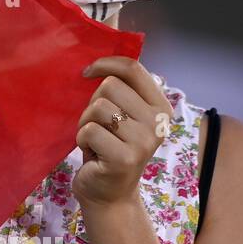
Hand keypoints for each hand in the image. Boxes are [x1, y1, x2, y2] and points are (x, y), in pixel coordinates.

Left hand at [72, 56, 173, 209]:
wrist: (109, 193)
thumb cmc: (109, 147)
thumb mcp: (121, 115)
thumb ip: (119, 89)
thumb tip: (99, 51)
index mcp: (160, 106)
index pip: (133, 68)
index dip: (106, 63)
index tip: (87, 72)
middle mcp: (157, 122)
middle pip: (109, 86)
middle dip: (91, 104)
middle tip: (97, 126)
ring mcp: (144, 140)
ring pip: (97, 108)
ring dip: (85, 123)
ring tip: (96, 140)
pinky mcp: (125, 157)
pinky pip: (88, 131)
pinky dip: (82, 140)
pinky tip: (93, 154)